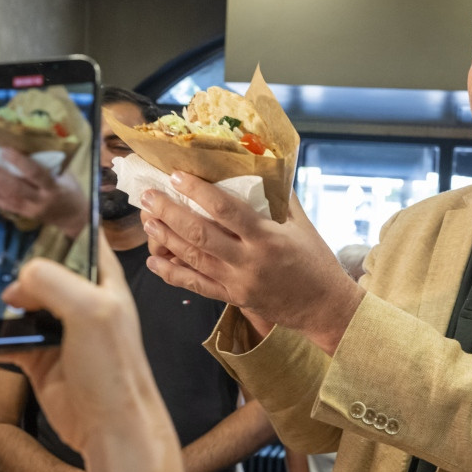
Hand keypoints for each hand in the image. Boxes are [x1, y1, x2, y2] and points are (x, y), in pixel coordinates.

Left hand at [0, 148, 87, 237]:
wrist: (74, 217)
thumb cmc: (71, 192)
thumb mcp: (66, 176)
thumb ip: (50, 165)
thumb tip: (28, 147)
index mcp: (53, 188)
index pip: (34, 173)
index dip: (18, 161)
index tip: (4, 150)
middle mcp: (40, 200)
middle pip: (15, 187)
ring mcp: (31, 210)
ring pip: (8, 197)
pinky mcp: (25, 215)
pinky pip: (7, 207)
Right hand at [0, 237, 186, 471]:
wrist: (111, 430)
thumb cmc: (114, 369)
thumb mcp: (90, 312)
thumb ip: (52, 281)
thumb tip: (13, 281)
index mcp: (100, 278)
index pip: (76, 234)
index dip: (48, 217)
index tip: (10, 202)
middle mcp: (77, 297)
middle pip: (34, 267)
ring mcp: (54, 327)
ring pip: (9, 303)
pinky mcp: (34, 356)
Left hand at [141, 172, 364, 352]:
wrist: (324, 306)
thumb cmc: (315, 260)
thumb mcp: (302, 224)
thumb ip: (280, 197)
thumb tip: (262, 165)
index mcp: (267, 238)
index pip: (225, 210)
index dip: (198, 192)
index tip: (176, 176)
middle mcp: (248, 261)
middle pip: (200, 234)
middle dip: (169, 213)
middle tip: (148, 196)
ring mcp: (237, 282)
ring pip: (193, 258)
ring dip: (166, 238)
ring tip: (147, 219)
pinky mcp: (232, 298)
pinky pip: (196, 285)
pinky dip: (172, 273)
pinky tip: (154, 261)